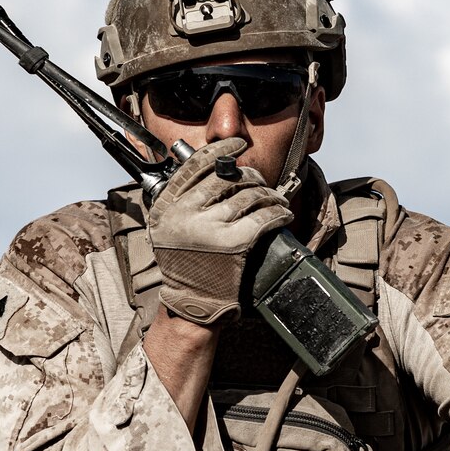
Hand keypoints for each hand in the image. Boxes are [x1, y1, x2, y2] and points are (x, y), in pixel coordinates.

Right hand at [148, 138, 292, 323]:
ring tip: (276, 201)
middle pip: (227, 179)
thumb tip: (218, 169)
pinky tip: (282, 214)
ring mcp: (209, 228)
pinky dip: (278, 213)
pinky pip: (263, 217)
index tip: (236, 143)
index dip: (221, 149)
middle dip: (251, 178)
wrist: (191, 306)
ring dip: (269, 196)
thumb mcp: (169, 229)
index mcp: (167, 206)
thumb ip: (185, 200)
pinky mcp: (233, 244)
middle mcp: (185, 213)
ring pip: (248, 195)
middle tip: (261, 183)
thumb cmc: (185, 268)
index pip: (196, 165)